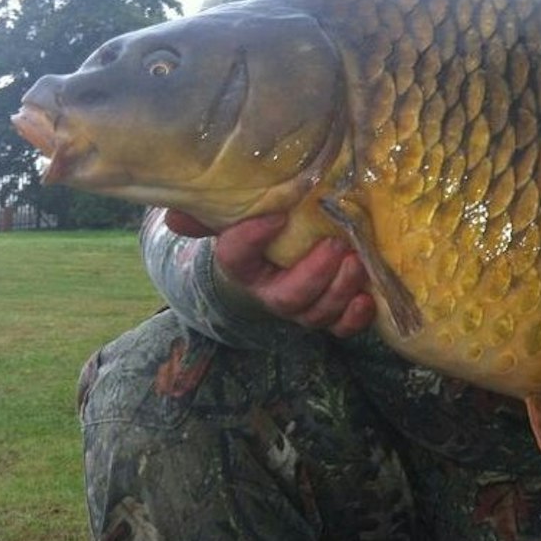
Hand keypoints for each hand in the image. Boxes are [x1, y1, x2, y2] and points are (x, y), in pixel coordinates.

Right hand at [165, 210, 375, 337]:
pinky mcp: (333, 312)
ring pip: (316, 314)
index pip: (236, 259)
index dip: (251, 240)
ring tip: (356, 261)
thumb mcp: (237, 214)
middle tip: (335, 245)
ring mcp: (303, 306)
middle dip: (312, 276)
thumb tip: (174, 217)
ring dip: (339, 291)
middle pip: (286, 299)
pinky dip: (355, 318)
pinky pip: (341, 328)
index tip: (276, 217)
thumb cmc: (264, 229)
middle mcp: (271, 292)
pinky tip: (367, 299)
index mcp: (245, 267)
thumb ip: (208, 213)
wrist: (287, 253)